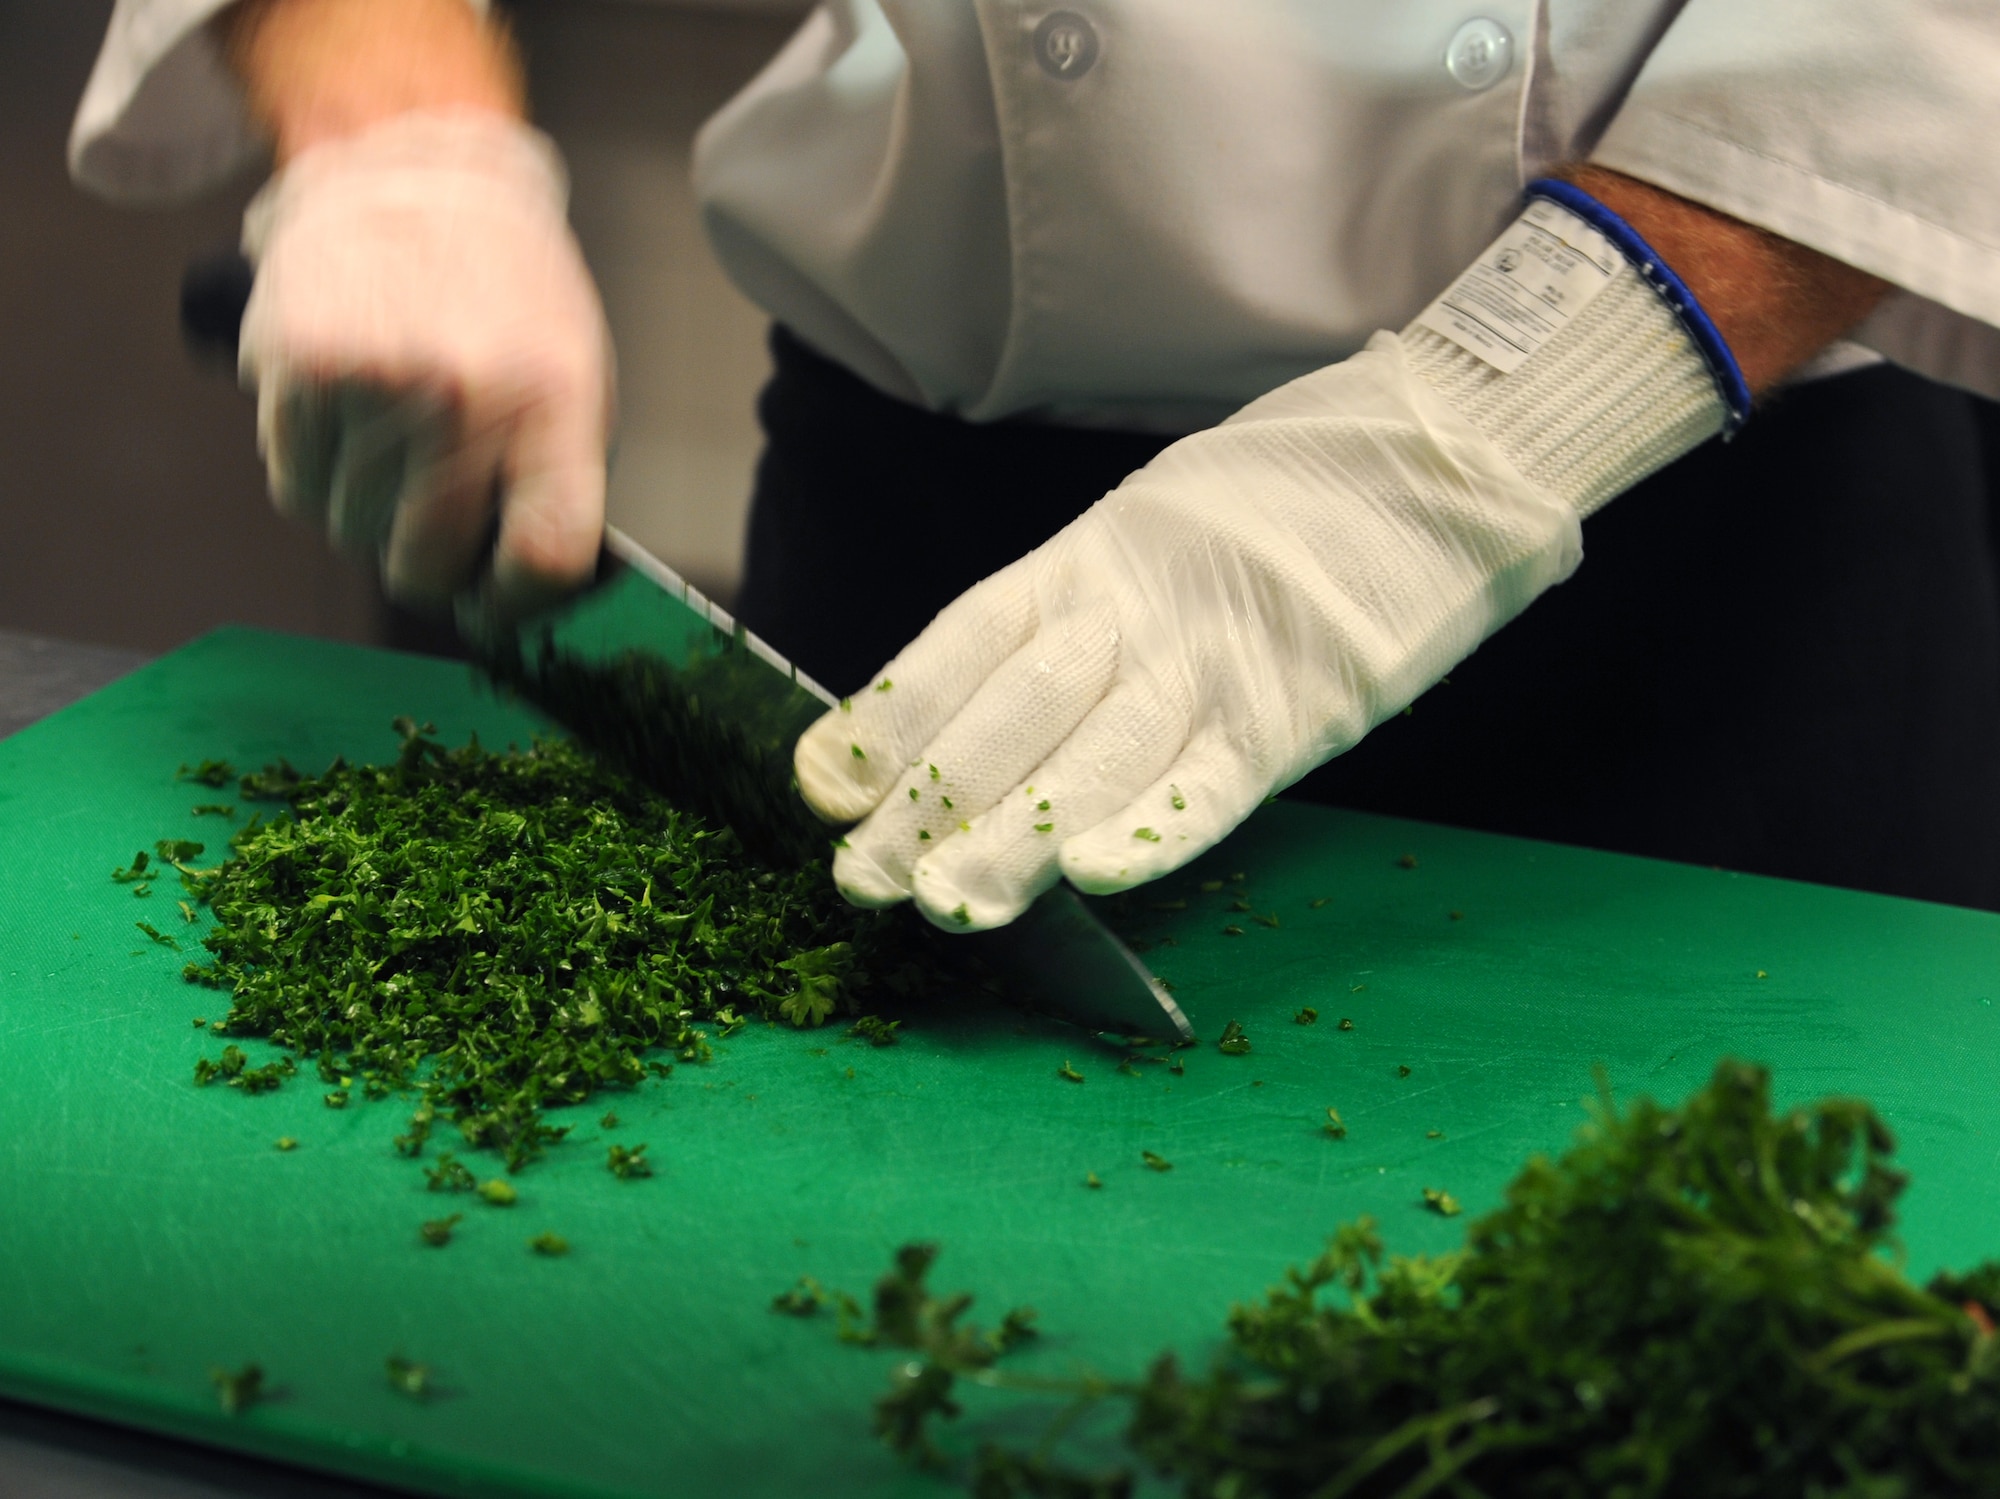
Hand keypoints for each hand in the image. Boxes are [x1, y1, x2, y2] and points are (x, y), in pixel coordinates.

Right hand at [238, 108, 613, 618]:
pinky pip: (295, 486)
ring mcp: (372, 381)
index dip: (518, 606)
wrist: (415, 176)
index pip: (544, 556)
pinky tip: (349, 418)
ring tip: (395, 441)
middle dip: (430, 564)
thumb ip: (552, 490)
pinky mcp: (294, 366)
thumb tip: (513, 599)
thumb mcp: (573, 383)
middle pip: (426, 565)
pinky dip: (317, 474)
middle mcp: (463, 395)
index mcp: (553, 404)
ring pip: (348, 533)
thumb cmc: (508, 300)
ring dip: (367, 514)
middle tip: (436, 519)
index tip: (499, 603)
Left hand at [794, 333, 1582, 930]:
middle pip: (1008, 715)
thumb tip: (970, 712)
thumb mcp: (1152, 530)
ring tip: (942, 904)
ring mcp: (1213, 658)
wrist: (1438, 454)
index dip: (887, 715)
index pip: (962, 643)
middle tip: (857, 880)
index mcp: (1090, 558)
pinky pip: (1214, 781)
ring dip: (1010, 837)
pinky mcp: (1296, 709)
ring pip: (1091, 759)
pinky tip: (1094, 876)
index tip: (821, 782)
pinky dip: (1155, 827)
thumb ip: (1077, 611)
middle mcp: (1133, 607)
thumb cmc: (1282, 504)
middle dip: (926, 802)